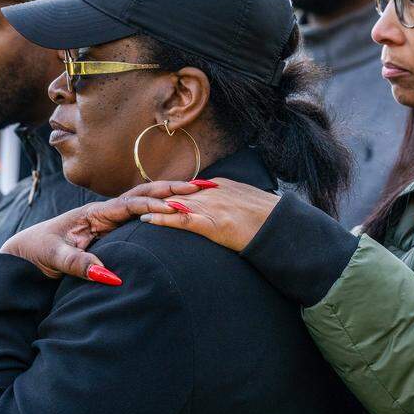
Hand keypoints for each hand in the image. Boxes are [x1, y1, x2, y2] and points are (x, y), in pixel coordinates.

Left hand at [0, 180, 212, 283]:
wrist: (23, 252)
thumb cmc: (36, 251)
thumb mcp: (54, 258)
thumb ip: (80, 265)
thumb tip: (110, 277)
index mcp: (93, 213)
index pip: (129, 205)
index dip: (152, 205)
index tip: (175, 208)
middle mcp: (104, 211)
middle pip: (143, 194)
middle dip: (171, 189)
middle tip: (201, 186)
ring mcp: (109, 218)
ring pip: (144, 201)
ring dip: (170, 195)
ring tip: (200, 190)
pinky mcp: (111, 229)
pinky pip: (141, 215)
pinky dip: (161, 208)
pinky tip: (179, 208)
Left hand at [138, 177, 279, 251]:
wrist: (281, 227)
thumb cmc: (270, 218)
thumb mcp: (249, 201)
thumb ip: (232, 199)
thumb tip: (224, 205)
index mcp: (222, 186)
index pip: (190, 187)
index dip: (171, 192)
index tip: (153, 195)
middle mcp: (213, 193)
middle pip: (177, 193)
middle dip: (155, 198)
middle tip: (134, 201)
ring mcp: (212, 208)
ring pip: (174, 205)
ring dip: (152, 208)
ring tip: (132, 210)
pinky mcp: (212, 224)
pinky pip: (181, 221)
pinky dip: (163, 220)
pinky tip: (148, 221)